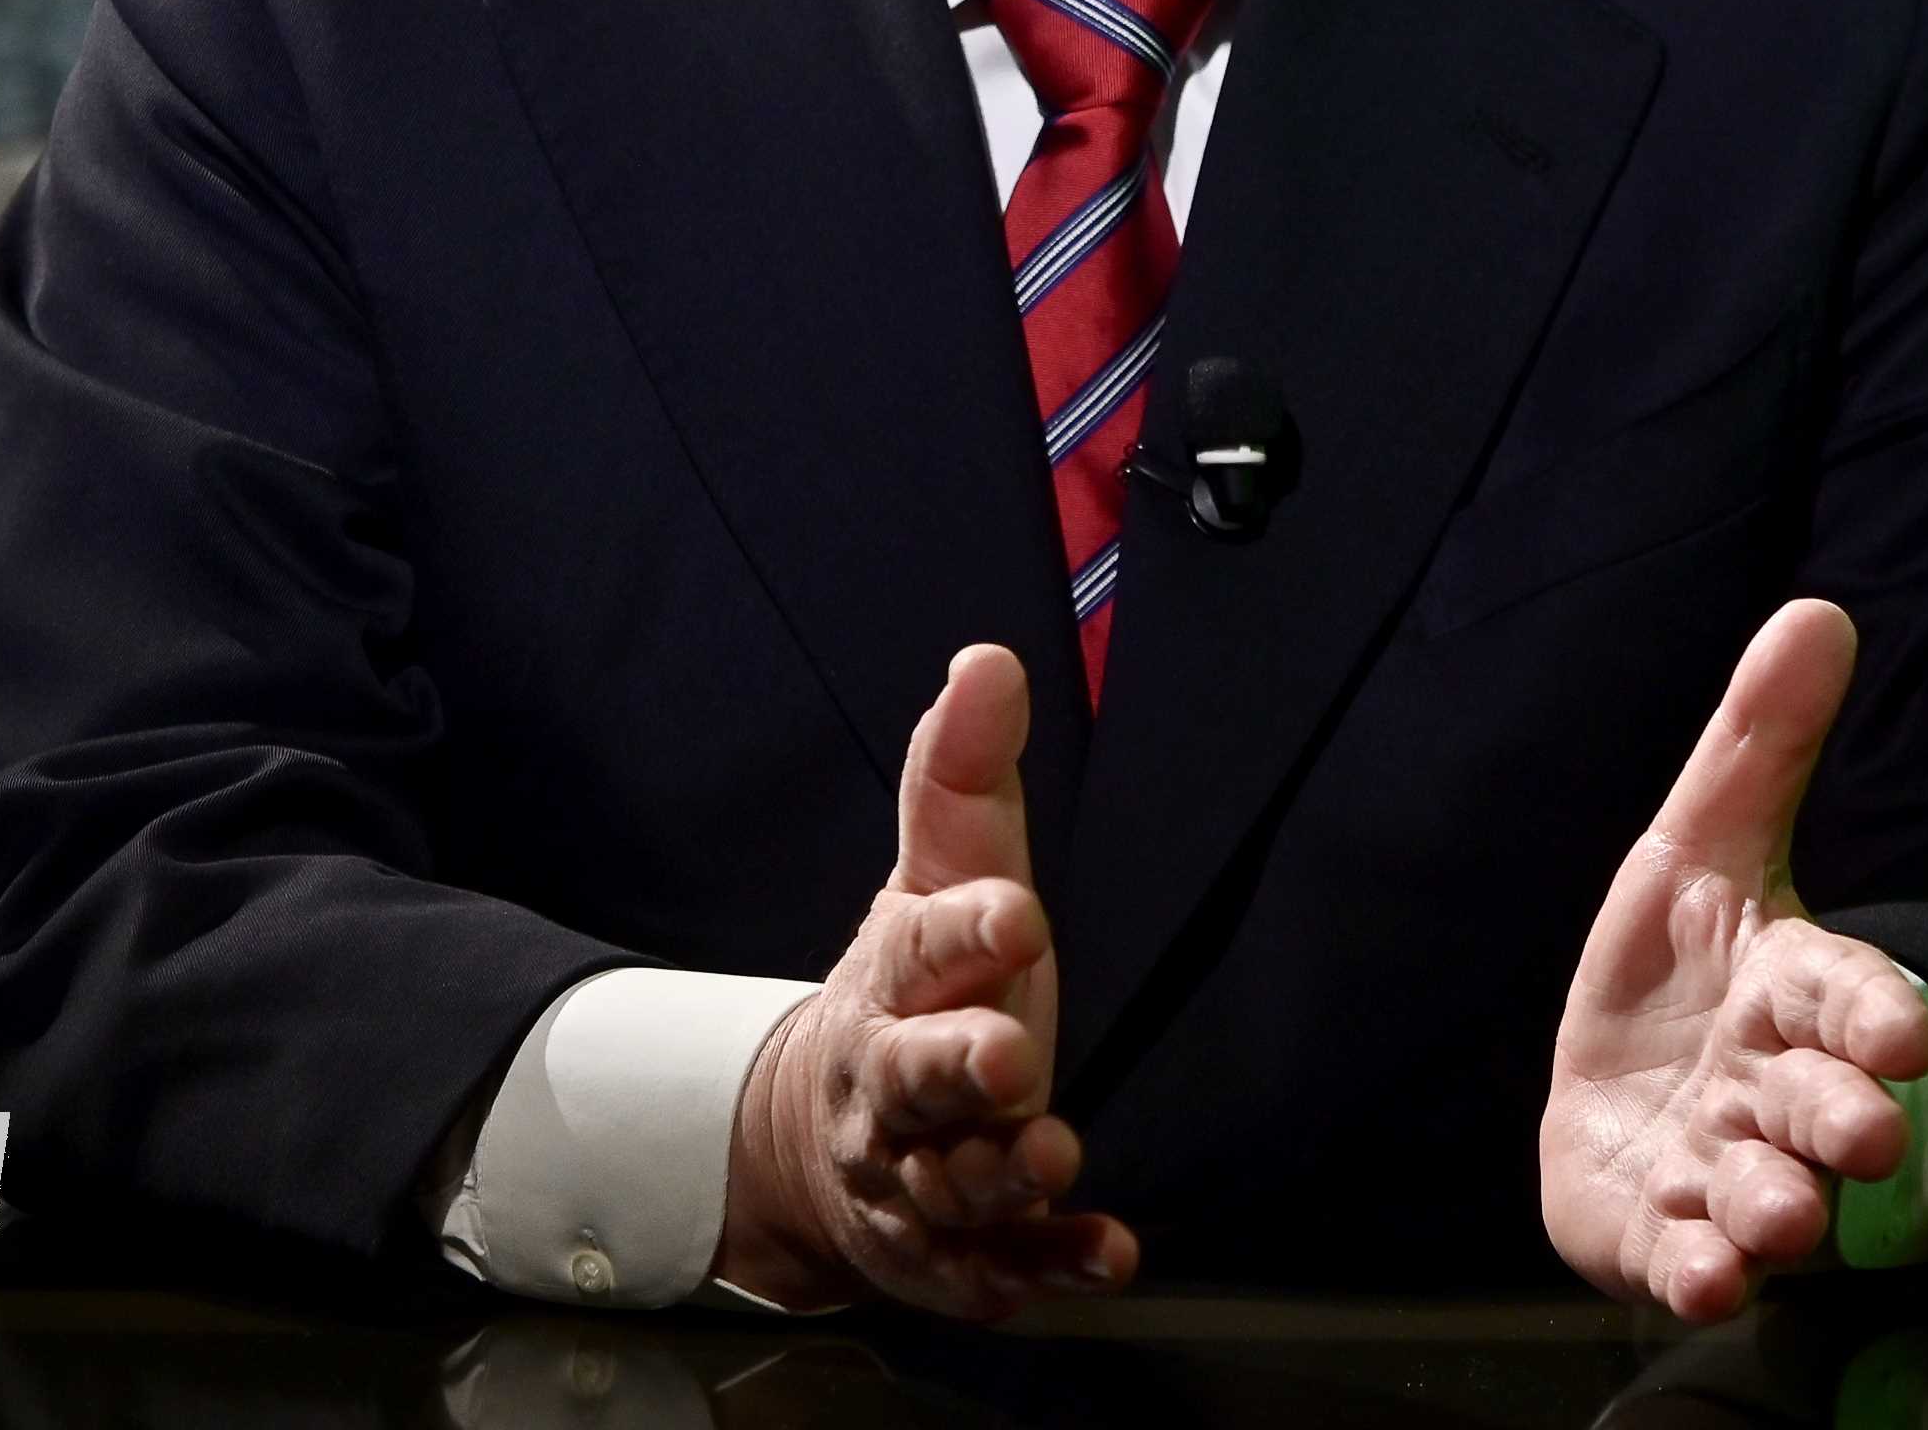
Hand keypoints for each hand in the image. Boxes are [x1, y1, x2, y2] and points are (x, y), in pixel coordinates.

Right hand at [710, 643, 1138, 1319]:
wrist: (820, 1136)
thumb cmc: (913, 990)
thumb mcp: (937, 875)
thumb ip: (962, 775)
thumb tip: (989, 660)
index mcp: (895, 980)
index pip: (923, 945)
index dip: (964, 931)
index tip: (1012, 911)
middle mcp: (894, 1082)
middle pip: (916, 1074)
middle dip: (957, 1065)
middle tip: (1007, 1055)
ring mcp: (918, 1174)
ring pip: (951, 1180)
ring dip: (1003, 1173)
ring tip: (1054, 1155)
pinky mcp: (954, 1251)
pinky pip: (999, 1267)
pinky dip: (1048, 1265)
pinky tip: (1107, 1256)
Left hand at [1542, 597, 1927, 1322]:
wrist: (1614, 1102)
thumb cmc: (1679, 975)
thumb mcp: (1701, 848)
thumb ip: (1759, 744)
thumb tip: (1818, 608)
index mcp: (1791, 997)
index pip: (1847, 998)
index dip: (1873, 1014)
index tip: (1904, 1035)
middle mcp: (1772, 1096)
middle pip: (1822, 1109)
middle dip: (1843, 1120)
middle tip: (1865, 1134)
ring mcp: (1724, 1176)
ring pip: (1767, 1196)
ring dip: (1777, 1207)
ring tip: (1781, 1214)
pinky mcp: (1665, 1240)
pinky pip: (1688, 1263)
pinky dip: (1699, 1271)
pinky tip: (1701, 1274)